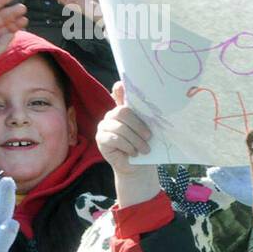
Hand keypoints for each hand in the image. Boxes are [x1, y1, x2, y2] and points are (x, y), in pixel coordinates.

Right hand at [97, 83, 159, 206]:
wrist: (138, 166)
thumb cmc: (144, 146)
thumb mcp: (148, 131)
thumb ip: (146, 118)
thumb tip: (152, 108)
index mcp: (124, 109)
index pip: (119, 93)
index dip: (120, 88)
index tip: (122, 85)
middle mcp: (111, 115)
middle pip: (122, 112)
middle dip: (138, 125)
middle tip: (149, 137)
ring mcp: (104, 126)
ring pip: (120, 128)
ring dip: (135, 140)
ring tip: (144, 149)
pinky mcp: (100, 138)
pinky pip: (114, 139)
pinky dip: (127, 146)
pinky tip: (133, 152)